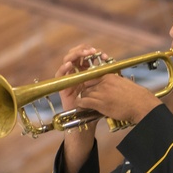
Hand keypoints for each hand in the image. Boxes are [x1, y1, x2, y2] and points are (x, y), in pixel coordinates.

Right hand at [56, 45, 103, 172]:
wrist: (88, 122)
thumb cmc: (99, 106)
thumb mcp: (105, 91)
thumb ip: (106, 79)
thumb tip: (113, 65)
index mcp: (88, 72)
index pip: (88, 56)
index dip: (94, 53)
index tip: (104, 55)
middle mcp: (77, 74)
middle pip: (77, 55)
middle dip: (83, 50)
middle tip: (91, 51)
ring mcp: (69, 79)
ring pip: (67, 61)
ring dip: (74, 56)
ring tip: (82, 55)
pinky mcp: (62, 87)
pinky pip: (59, 74)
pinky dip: (64, 68)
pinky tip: (70, 65)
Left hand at [75, 72, 159, 125]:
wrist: (141, 105)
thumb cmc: (136, 96)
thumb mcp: (124, 83)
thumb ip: (114, 82)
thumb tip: (110, 85)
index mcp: (109, 76)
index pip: (92, 77)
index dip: (89, 84)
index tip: (89, 89)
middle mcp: (103, 83)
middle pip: (87, 85)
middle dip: (86, 91)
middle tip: (86, 97)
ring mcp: (101, 93)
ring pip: (84, 93)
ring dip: (84, 98)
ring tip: (85, 103)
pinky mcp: (99, 103)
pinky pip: (84, 102)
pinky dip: (81, 104)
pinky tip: (82, 106)